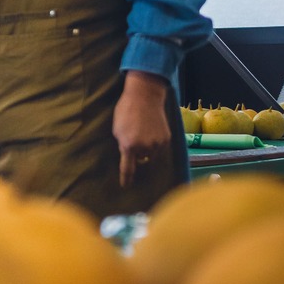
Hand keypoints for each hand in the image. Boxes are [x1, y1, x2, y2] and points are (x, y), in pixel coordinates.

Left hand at [113, 71, 170, 188]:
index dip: (126, 179)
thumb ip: (123, 144)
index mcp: (129, 146)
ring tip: (143, 131)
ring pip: (151, 155)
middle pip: (140, 160)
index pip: (127, 169)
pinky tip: (151, 129)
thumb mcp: (117, 129)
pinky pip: (160, 148)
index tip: (125, 187)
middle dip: (137, 153)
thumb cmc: (126, 110)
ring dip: (147, 149)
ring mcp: (157, 144)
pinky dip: (155, 143)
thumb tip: (128, 155)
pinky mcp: (166, 139)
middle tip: (135, 136)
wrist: (145, 96)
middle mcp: (144, 148)